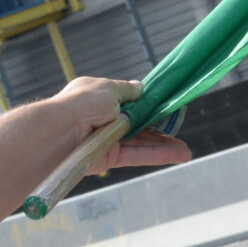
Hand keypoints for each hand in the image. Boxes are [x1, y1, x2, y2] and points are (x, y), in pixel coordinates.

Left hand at [48, 77, 192, 174]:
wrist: (61, 132)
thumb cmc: (83, 104)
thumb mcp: (109, 88)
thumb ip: (128, 90)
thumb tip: (141, 88)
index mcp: (99, 96)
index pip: (129, 100)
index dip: (148, 103)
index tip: (167, 104)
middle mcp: (104, 118)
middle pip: (138, 123)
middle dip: (160, 126)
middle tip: (180, 126)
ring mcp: (108, 139)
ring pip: (141, 141)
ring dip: (164, 144)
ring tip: (186, 150)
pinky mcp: (110, 158)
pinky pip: (138, 155)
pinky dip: (158, 155)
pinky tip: (179, 155)